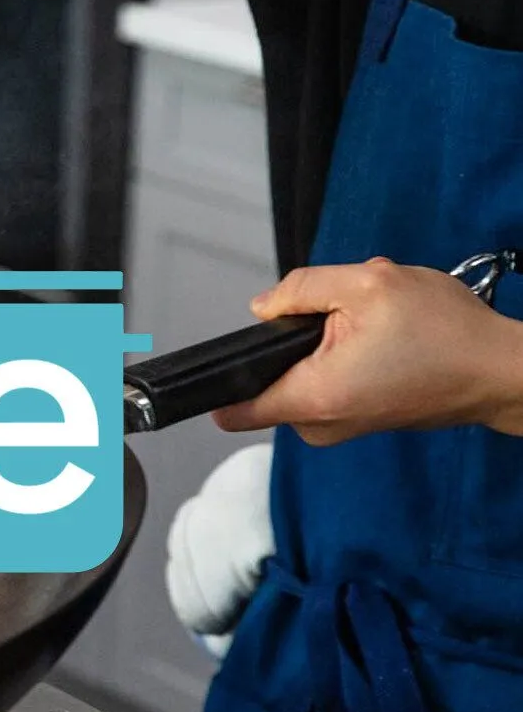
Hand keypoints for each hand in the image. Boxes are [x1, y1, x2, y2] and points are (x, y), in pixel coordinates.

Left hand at [212, 257, 522, 444]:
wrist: (499, 371)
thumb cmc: (446, 333)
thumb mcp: (367, 284)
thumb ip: (300, 289)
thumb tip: (261, 307)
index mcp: (311, 397)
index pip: (234, 408)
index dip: (218, 382)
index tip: (217, 362)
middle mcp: (318, 424)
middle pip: (267, 378)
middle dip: (293, 341)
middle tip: (342, 320)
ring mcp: (336, 427)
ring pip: (298, 376)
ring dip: (322, 345)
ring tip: (370, 330)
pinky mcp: (354, 420)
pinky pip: (324, 383)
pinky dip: (341, 357)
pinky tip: (380, 342)